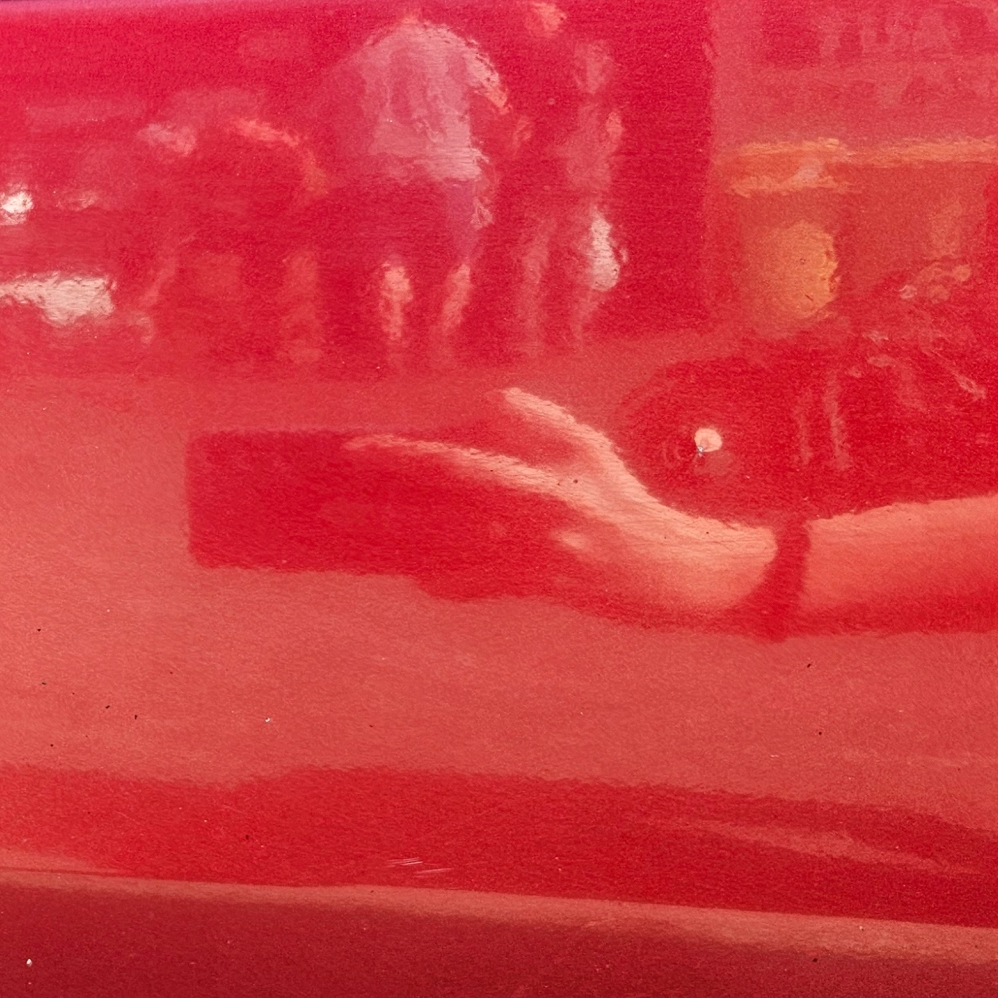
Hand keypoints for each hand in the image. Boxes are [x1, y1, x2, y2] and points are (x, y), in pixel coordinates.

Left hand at [348, 390, 778, 623]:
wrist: (668, 567)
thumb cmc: (620, 495)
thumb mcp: (584, 445)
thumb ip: (532, 420)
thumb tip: (480, 405)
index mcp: (538, 481)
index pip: (456, 464)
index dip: (403, 458)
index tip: (357, 451)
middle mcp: (528, 526)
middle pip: (435, 518)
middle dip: (379, 512)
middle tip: (329, 506)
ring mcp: (528, 564)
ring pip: (444, 555)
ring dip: (394, 547)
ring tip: (348, 538)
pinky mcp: (533, 591)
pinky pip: (473, 586)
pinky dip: (442, 580)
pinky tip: (413, 574)